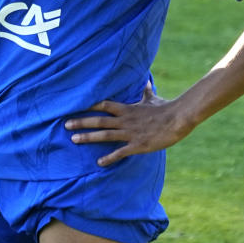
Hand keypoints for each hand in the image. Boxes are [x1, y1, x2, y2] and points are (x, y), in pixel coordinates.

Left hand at [65, 83, 193, 166]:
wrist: (178, 118)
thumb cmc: (165, 108)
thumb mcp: (152, 98)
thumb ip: (145, 91)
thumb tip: (145, 80)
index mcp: (127, 109)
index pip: (104, 105)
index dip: (89, 105)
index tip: (75, 105)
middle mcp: (125, 120)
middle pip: (99, 121)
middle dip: (81, 122)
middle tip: (65, 124)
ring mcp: (130, 133)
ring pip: (104, 135)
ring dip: (88, 137)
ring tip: (73, 139)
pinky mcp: (137, 145)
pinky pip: (120, 152)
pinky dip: (109, 157)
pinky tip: (99, 162)